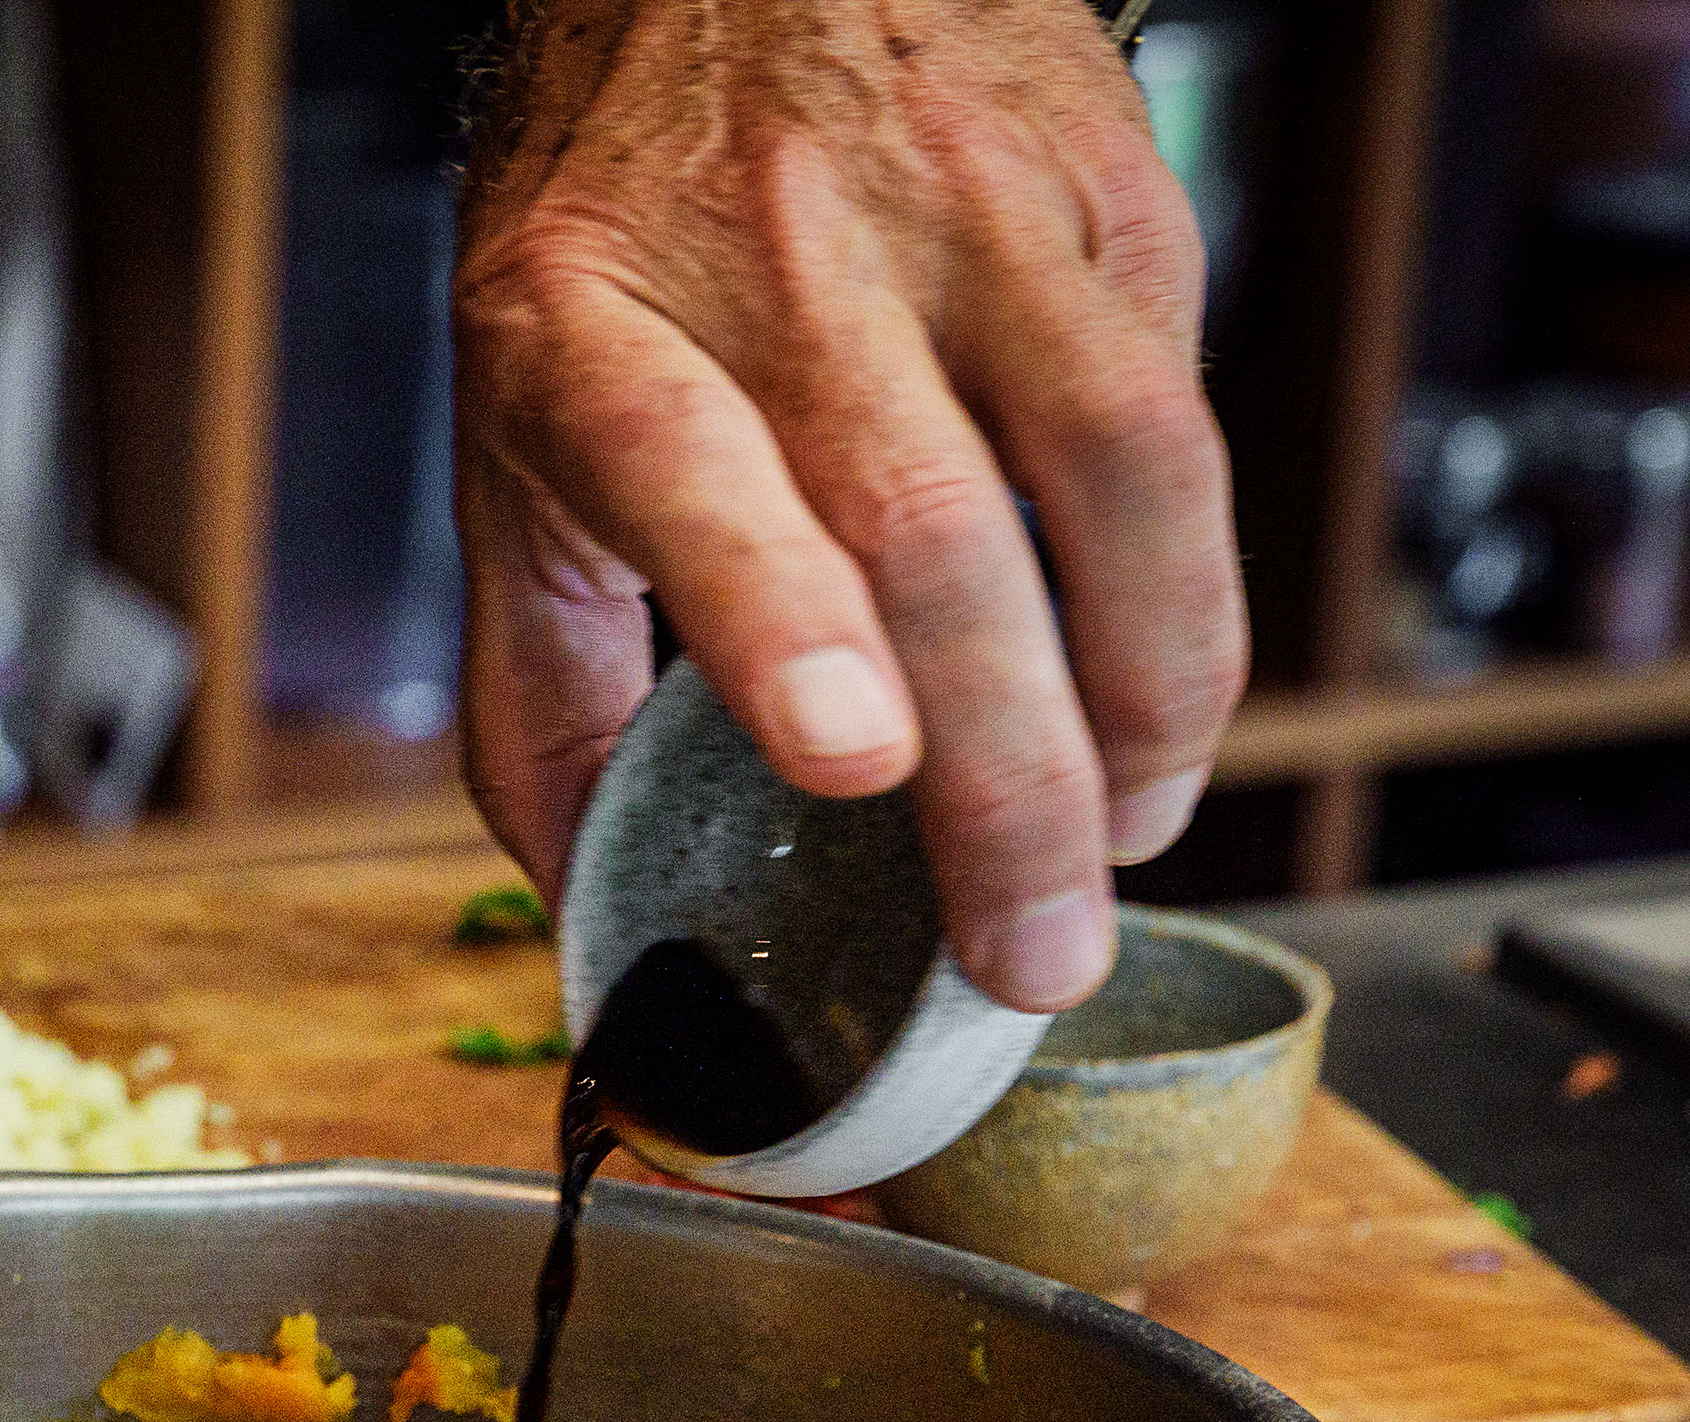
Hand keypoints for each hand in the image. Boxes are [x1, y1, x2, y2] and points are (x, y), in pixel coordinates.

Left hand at [454, 0, 1244, 1011]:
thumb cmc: (618, 234)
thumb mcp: (505, 437)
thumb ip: (533, 682)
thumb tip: (585, 918)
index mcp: (590, 334)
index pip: (684, 468)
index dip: (777, 618)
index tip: (851, 752)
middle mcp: (782, 267)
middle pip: (931, 534)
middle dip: (1006, 780)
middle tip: (1030, 947)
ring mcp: (964, 224)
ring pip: (1113, 474)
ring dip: (1148, 694)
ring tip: (1126, 834)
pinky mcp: (1107, 203)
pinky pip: (1176, 421)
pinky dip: (1187, 588)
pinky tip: (1153, 686)